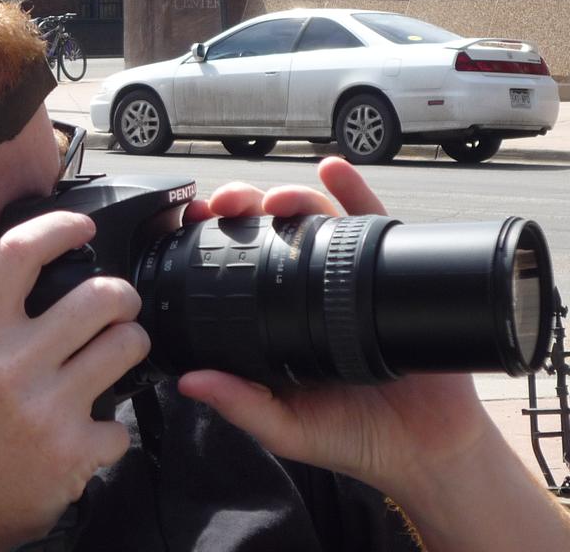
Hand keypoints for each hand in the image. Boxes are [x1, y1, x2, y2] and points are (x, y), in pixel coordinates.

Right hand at [0, 212, 149, 550]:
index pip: (20, 255)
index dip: (60, 226)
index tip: (81, 227)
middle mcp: (10, 368)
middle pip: (98, 296)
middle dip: (120, 293)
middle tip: (116, 305)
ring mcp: (46, 411)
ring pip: (127, 346)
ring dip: (129, 345)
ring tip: (114, 355)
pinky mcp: (74, 454)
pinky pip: (122, 422)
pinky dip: (111, 427)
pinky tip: (89, 430)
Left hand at [178, 157, 490, 495]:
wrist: (429, 450)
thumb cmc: (354, 438)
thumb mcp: (288, 428)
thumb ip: (244, 405)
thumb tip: (191, 382)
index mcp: (273, 322)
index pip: (234, 266)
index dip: (211, 240)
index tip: (193, 222)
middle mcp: (305, 292)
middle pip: (268, 232)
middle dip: (244, 205)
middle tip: (231, 203)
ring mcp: (349, 278)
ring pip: (314, 219)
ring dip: (292, 196)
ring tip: (279, 197)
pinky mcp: (391, 272)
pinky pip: (372, 222)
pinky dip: (352, 189)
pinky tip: (334, 170)